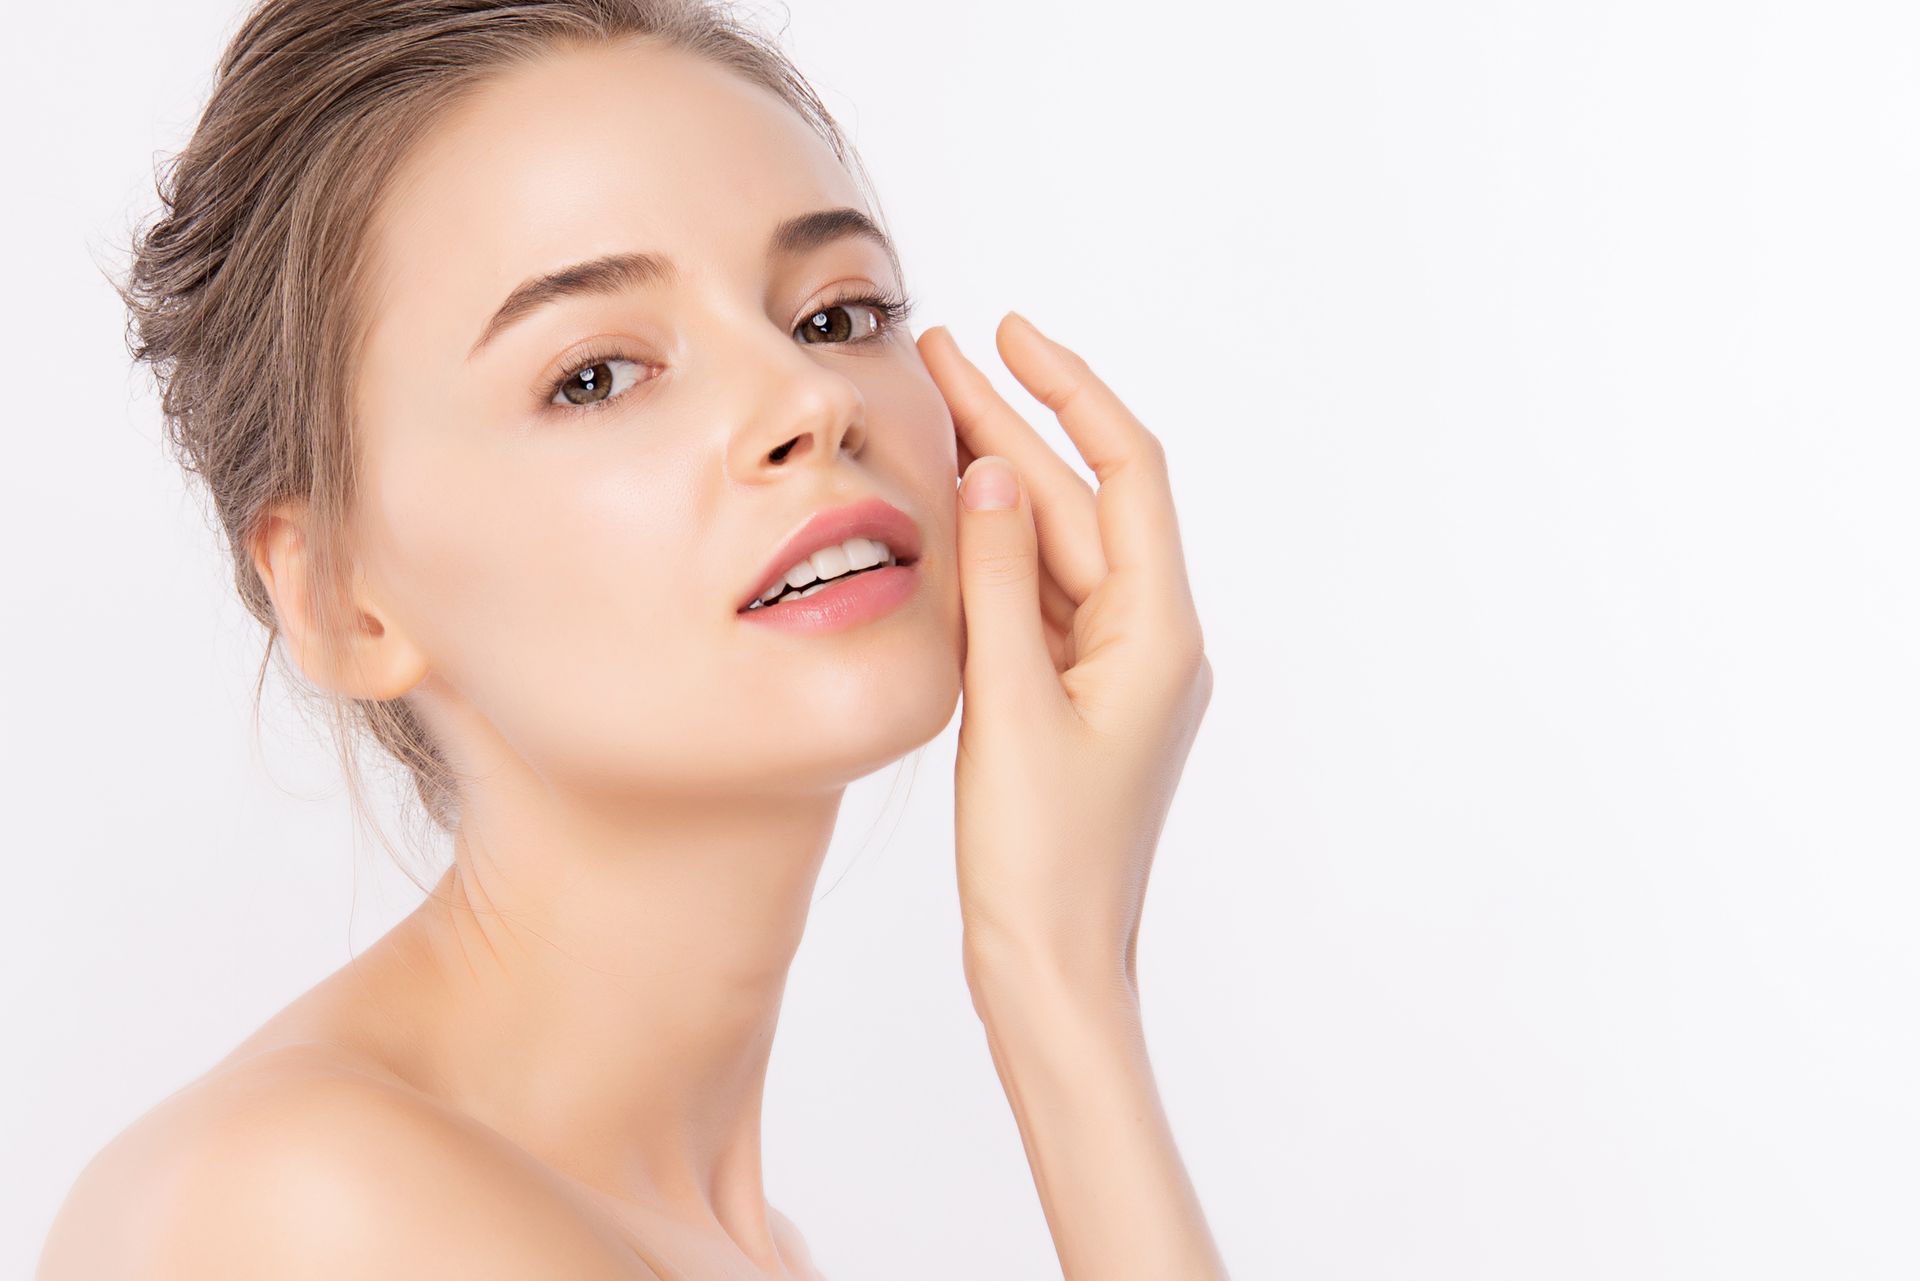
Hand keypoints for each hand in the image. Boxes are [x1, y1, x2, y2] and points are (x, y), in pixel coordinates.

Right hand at [916, 312, 1212, 1003]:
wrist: (1053, 971)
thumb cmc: (1044, 863)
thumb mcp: (1011, 709)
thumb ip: (1003, 584)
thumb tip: (996, 475)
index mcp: (1162, 633)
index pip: (1128, 472)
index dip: (1070, 391)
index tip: (1010, 332)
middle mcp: (1152, 640)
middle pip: (1083, 505)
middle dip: (1014, 427)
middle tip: (937, 358)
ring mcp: (1114, 671)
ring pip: (1056, 550)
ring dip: (999, 486)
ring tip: (930, 417)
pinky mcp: (1075, 702)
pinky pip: (1038, 602)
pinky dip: (994, 556)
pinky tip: (947, 519)